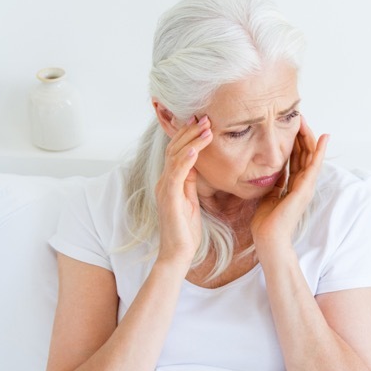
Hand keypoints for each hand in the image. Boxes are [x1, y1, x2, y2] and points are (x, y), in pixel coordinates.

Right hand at [155, 115, 212, 270]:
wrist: (177, 253)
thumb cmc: (186, 230)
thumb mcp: (191, 199)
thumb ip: (191, 181)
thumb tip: (198, 163)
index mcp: (170, 180)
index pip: (177, 150)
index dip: (188, 134)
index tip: (204, 121)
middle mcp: (163, 180)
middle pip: (174, 148)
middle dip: (190, 131)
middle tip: (206, 117)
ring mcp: (164, 188)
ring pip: (175, 156)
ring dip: (192, 140)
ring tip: (206, 127)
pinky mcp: (169, 197)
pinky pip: (176, 173)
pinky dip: (186, 159)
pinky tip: (195, 149)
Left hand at [252, 116, 328, 254]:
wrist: (268, 239)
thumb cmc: (266, 223)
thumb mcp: (268, 195)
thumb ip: (273, 182)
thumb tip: (271, 170)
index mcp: (292, 186)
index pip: (296, 159)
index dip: (294, 142)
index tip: (289, 126)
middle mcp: (302, 184)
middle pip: (304, 154)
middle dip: (301, 135)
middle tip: (298, 116)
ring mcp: (306, 187)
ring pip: (310, 156)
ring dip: (309, 137)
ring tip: (306, 120)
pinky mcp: (305, 189)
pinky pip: (313, 166)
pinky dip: (319, 151)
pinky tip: (322, 138)